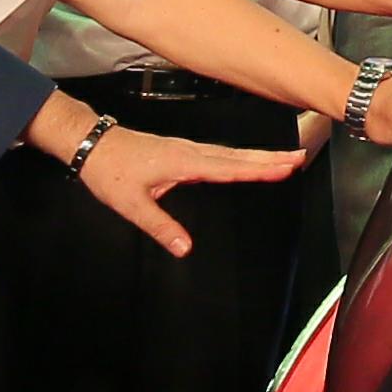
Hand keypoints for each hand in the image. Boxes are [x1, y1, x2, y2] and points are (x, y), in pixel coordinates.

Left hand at [64, 122, 298, 258]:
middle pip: (237, 156)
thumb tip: (185, 248)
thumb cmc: (109, 171)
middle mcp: (189, 152)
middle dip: (270, 157)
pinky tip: (246, 161)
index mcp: (182, 163)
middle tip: (299, 156)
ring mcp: (186, 149)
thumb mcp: (130, 204)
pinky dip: (239, 156)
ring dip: (258, 155)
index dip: (258, 169)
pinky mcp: (181, 151)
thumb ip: (160, 226)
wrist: (92, 143)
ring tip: (284, 157)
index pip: (228, 168)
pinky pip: (218, 153)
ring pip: (230, 153)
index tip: (285, 167)